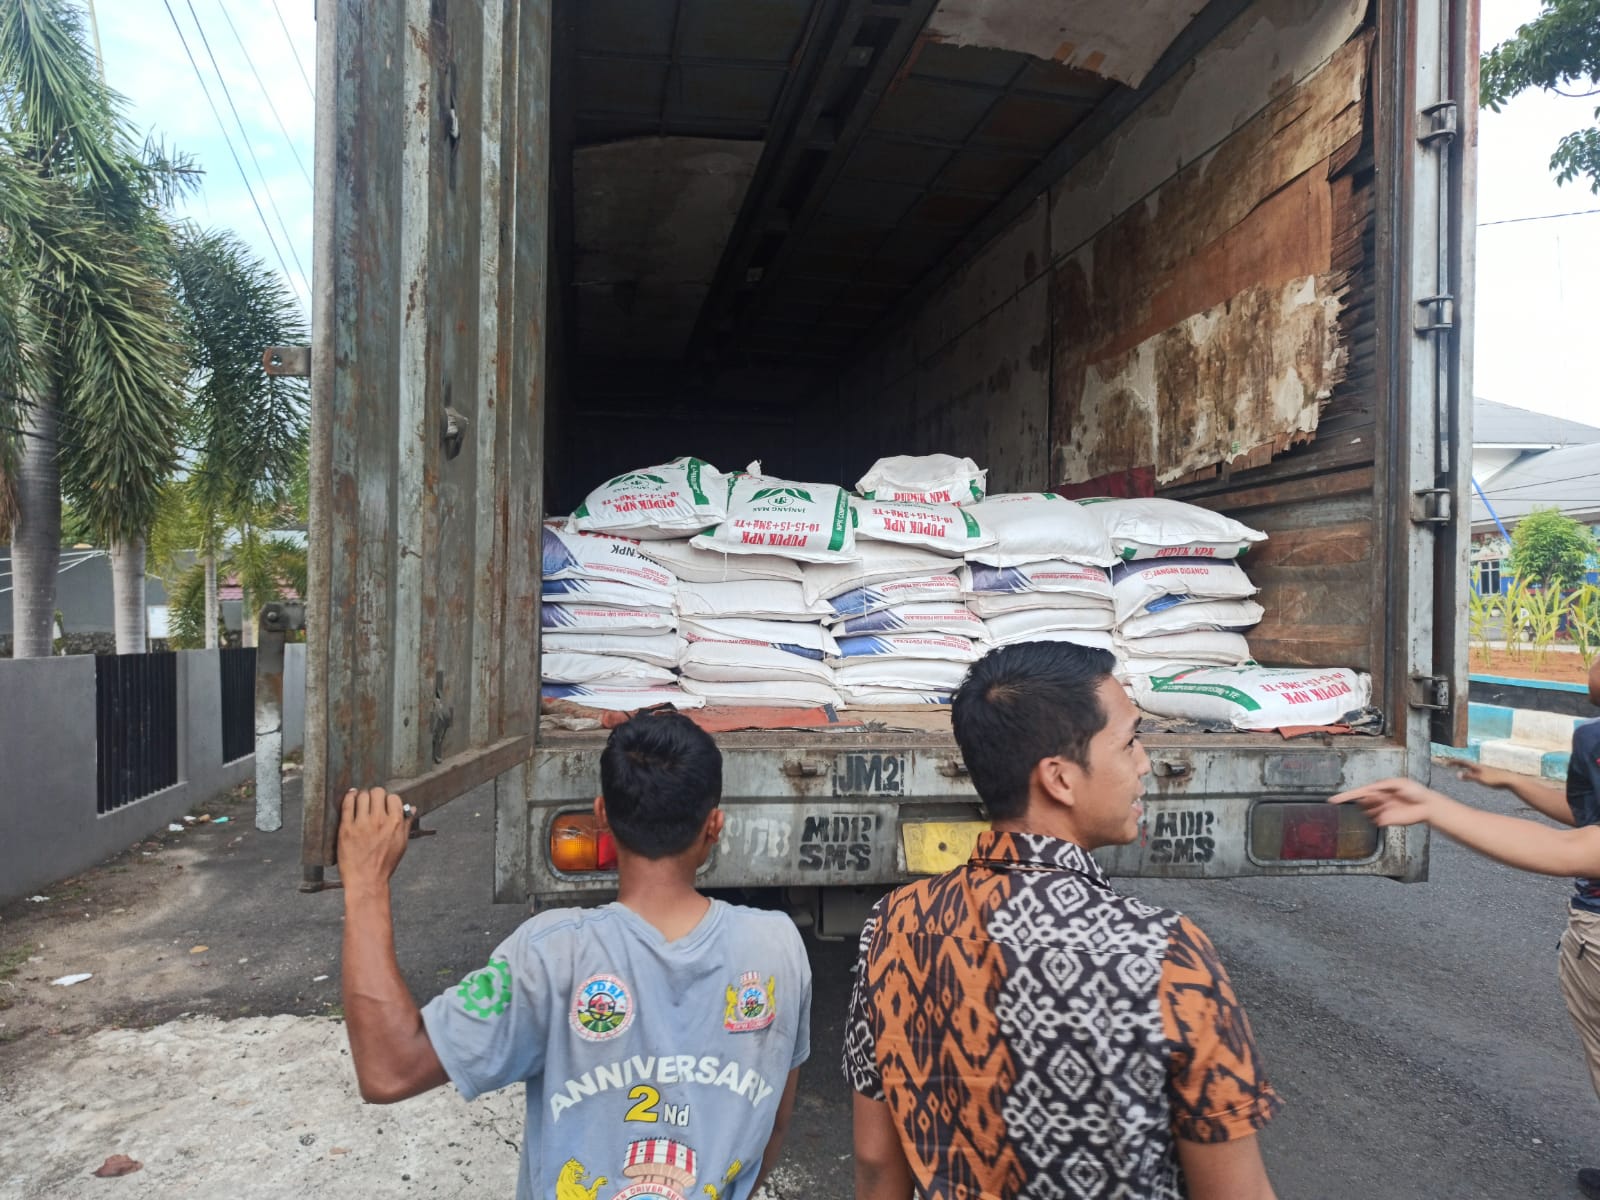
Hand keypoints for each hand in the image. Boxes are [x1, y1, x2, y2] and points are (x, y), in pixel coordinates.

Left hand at [338, 787, 410, 893]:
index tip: (384, 804)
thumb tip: (412, 808)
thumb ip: (406, 824)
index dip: (388, 800)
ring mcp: (362, 824)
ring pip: (362, 796)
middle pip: (378, 792)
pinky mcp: (346, 828)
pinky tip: (350, 797)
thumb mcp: (401, 844)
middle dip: (375, 795)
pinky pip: (347, 804)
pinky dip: (349, 797)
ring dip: (362, 796)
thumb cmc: (384, 865)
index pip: (393, 798)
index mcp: (395, 823)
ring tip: (360, 801)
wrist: (366, 881)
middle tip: (372, 801)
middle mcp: (380, 821)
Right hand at [1328, 777, 1452, 827]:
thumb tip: (1370, 790)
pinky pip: (1374, 821)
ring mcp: (1380, 811)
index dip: (1345, 796)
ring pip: (1367, 811)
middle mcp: (1377, 801)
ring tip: (1390, 804)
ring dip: (1374, 807)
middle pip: (1363, 801)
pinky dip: (1378, 817)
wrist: (1426, 806)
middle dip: (1368, 799)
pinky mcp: (1385, 821)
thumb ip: (1381, 785)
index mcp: (1378, 790)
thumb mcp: (1397, 783)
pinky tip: (1390, 813)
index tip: (1333, 800)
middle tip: (1382, 798)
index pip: (1357, 793)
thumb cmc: (1414, 792)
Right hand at [1455, 762, 1515, 790]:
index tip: (1447, 763)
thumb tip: (1457, 774)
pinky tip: (1474, 775)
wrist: (1509, 780)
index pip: (1463, 762)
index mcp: (1477, 766)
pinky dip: (1470, 771)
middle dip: (1458, 763)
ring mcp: (1485, 770)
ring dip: (1464, 767)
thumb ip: (1469, 776)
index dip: (1454, 762)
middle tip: (1451, 764)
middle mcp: (1480, 766)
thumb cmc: (1495, 780)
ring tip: (1460, 769)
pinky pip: (1476, 771)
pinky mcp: (1489, 774)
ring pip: (1472, 767)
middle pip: (1467, 763)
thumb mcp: (1480, 779)